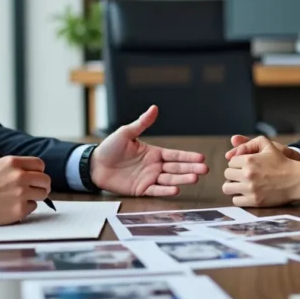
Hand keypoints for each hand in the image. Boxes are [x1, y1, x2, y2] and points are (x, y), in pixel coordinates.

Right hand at [0, 156, 50, 225]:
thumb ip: (15, 168)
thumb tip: (32, 173)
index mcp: (13, 163)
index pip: (40, 165)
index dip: (38, 172)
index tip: (36, 177)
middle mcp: (20, 176)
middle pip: (45, 180)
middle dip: (42, 186)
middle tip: (36, 190)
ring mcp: (21, 193)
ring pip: (42, 195)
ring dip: (34, 197)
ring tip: (19, 199)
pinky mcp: (19, 210)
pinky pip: (32, 208)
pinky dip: (24, 209)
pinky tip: (11, 207)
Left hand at [90, 105, 208, 196]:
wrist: (94, 165)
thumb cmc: (109, 148)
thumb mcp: (126, 133)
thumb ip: (142, 123)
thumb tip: (154, 108)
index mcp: (153, 153)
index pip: (175, 155)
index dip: (188, 156)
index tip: (201, 157)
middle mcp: (154, 166)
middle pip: (176, 168)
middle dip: (191, 169)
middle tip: (205, 170)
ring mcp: (148, 178)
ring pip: (169, 179)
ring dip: (182, 179)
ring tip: (195, 179)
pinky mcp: (141, 189)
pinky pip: (156, 190)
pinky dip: (166, 190)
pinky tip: (177, 189)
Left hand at [223, 137, 299, 206]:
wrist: (297, 180)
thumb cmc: (282, 162)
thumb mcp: (268, 145)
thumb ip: (249, 143)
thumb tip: (231, 152)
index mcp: (249, 160)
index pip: (230, 162)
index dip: (237, 163)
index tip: (245, 166)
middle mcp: (247, 174)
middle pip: (227, 174)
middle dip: (234, 174)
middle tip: (244, 175)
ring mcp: (250, 189)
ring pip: (227, 188)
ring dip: (233, 186)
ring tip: (241, 185)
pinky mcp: (254, 201)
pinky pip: (236, 200)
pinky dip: (239, 197)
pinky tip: (247, 193)